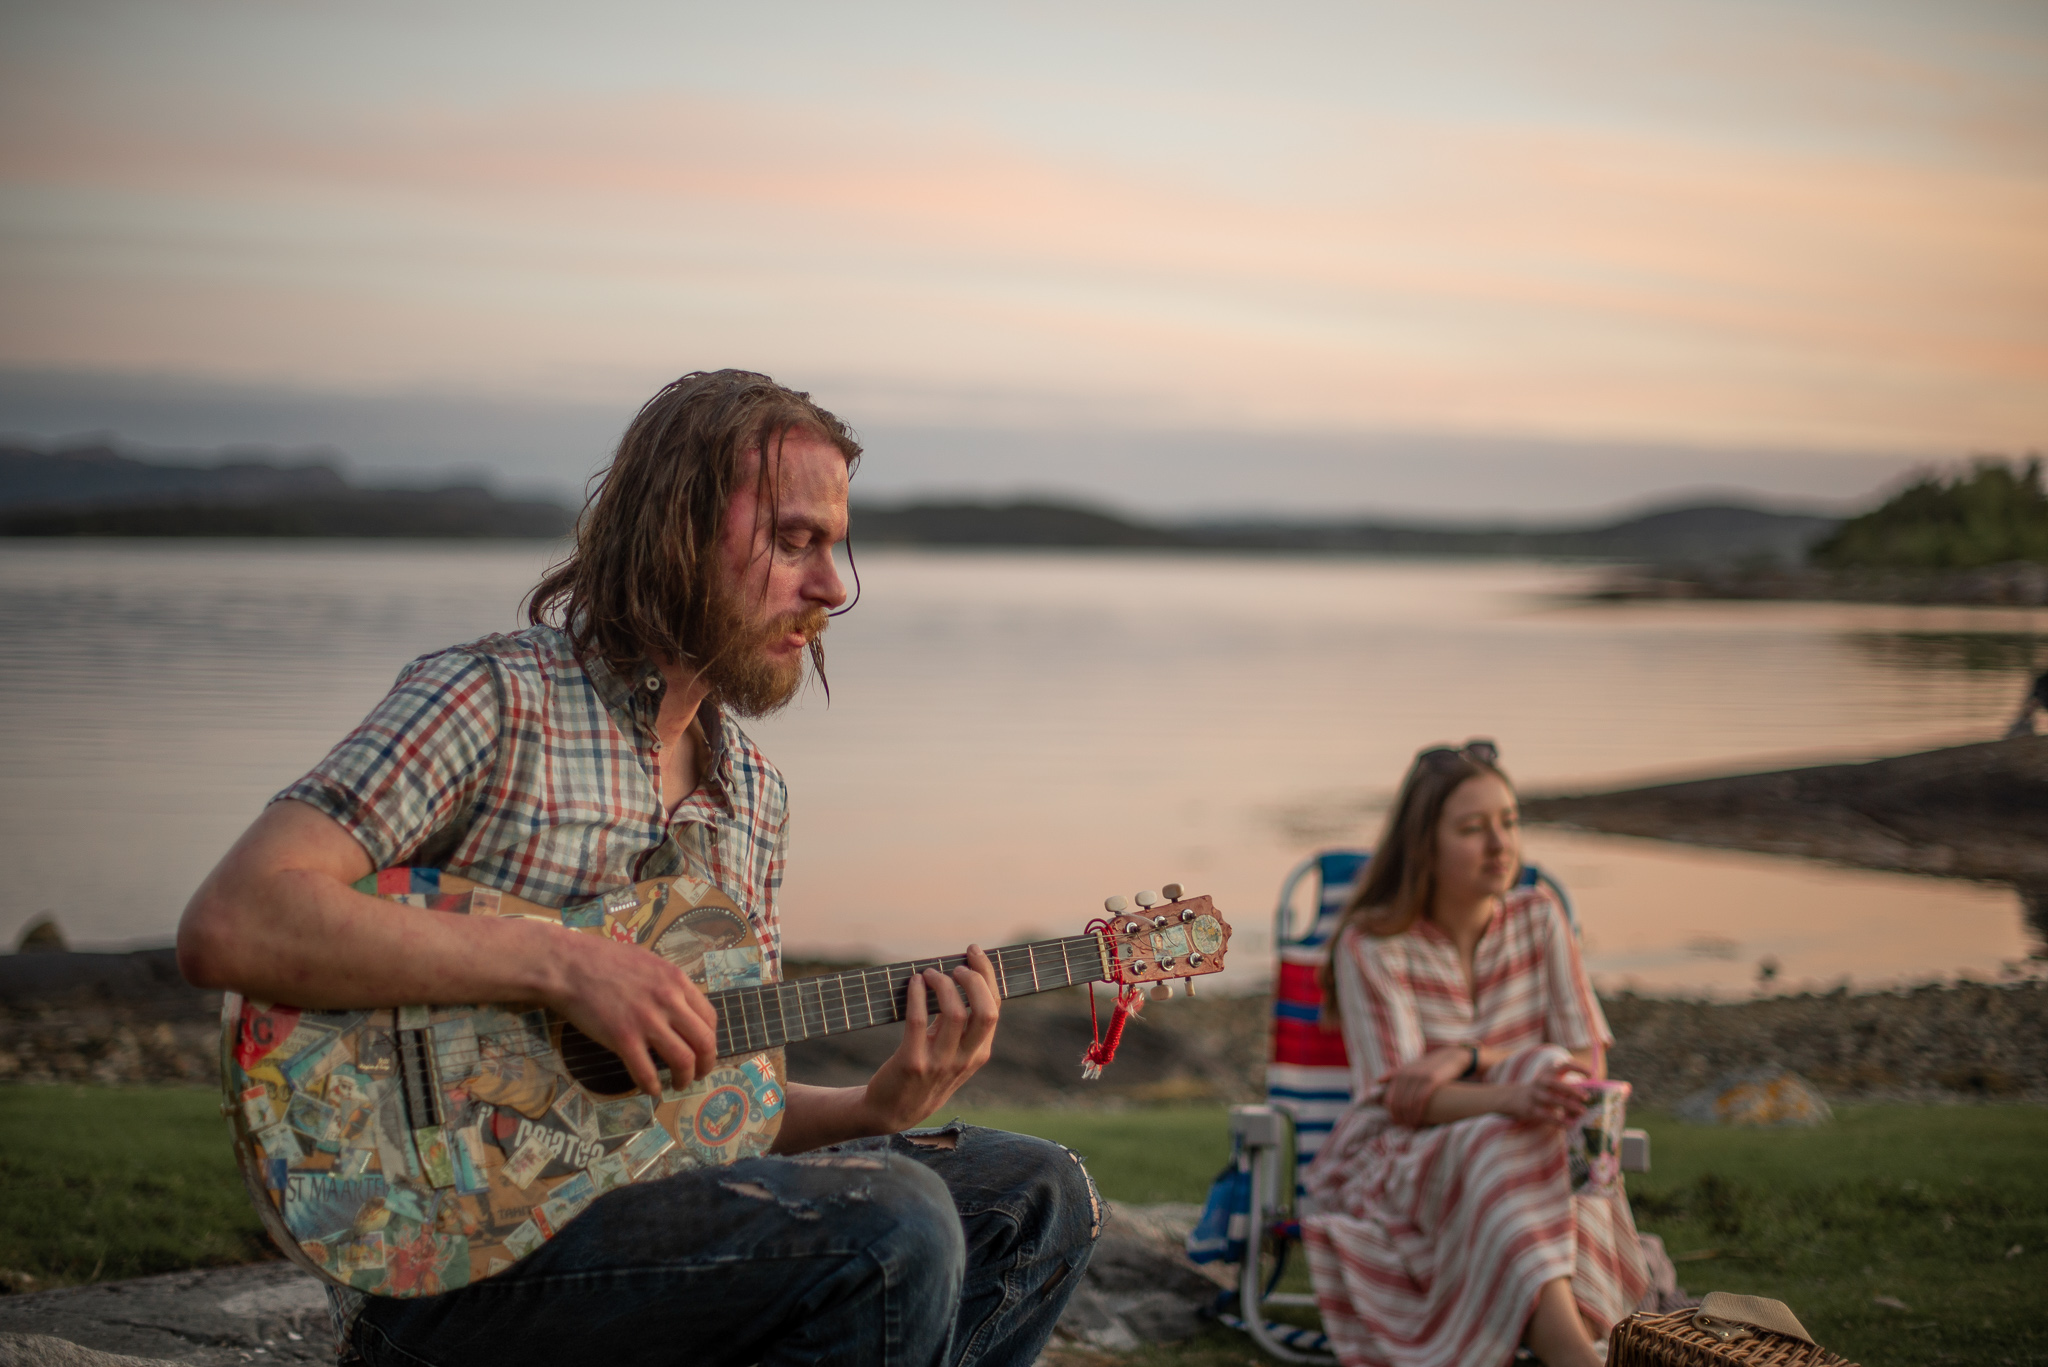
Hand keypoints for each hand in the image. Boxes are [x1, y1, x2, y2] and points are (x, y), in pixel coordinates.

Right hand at [548, 928, 719, 1097]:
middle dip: (706, 1065)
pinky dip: (652, 1087)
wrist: (569, 965)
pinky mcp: (623, 1038)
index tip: (703, 1051)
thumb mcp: (648, 962)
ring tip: (677, 1084)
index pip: (709, 1018)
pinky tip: (650, 1090)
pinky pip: (647, 1073)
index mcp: (677, 981)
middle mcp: (669, 1001)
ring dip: (684, 1079)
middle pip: (704, 1042)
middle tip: (699, 1074)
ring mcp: (647, 1021)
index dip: (710, 1040)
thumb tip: (679, 1006)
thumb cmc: (603, 960)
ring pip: (683, 1060)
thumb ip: (667, 985)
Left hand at [859, 946, 1000, 1132]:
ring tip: (930, 973)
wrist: (892, 1111)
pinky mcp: (911, 1063)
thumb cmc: (924, 1074)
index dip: (987, 976)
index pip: (994, 1009)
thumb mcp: (951, 1055)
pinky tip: (914, 983)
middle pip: (985, 1012)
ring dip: (943, 984)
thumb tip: (959, 979)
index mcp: (978, 1054)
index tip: (974, 952)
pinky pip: (918, 1021)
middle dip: (974, 980)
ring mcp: (939, 1063)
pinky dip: (918, 996)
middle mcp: (964, 1060)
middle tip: (956, 965)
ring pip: (954, 1014)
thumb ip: (959, 1026)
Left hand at [1379, 1046, 1472, 1127]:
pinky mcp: (1432, 1080)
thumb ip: (1394, 1073)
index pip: (1390, 1098)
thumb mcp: (1410, 1067)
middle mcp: (1407, 1074)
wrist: (1450, 1057)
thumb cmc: (1428, 1066)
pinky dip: (1419, 1113)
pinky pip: (1421, 1100)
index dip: (1392, 1113)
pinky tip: (1420, 1122)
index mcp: (1400, 1073)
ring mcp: (1419, 1076)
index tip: (1397, 1122)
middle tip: (1405, 1127)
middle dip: (1401, 1118)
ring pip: (1409, 1103)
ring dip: (1410, 1118)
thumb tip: (1376, 1081)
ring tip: (1412, 1126)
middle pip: (1399, 1103)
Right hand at [1499, 1069, 1588, 1129]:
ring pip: (1552, 1100)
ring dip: (1568, 1106)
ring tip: (1582, 1112)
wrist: (1511, 1097)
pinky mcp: (1530, 1109)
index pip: (1564, 1066)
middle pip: (1556, 1084)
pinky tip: (1571, 1124)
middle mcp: (1540, 1082)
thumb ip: (1564, 1086)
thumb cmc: (1539, 1091)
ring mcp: (1534, 1096)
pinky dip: (1560, 1121)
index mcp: (1548, 1073)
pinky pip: (1546, 1115)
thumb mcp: (1548, 1082)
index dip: (1578, 1068)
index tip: (1591, 1074)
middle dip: (1571, 1090)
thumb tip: (1588, 1097)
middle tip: (1586, 1097)